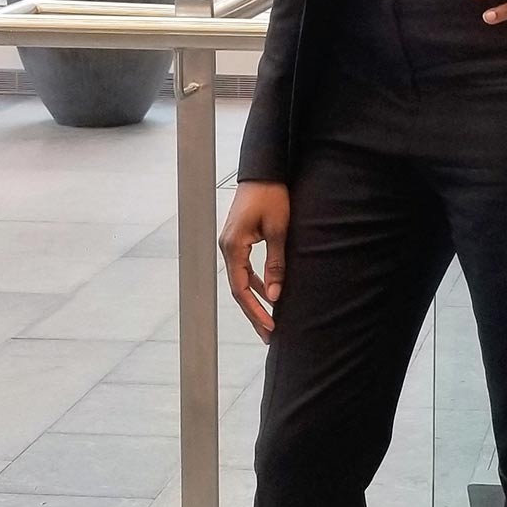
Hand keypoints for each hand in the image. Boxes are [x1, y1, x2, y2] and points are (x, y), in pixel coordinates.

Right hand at [219, 182, 290, 342]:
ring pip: (242, 280)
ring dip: (256, 300)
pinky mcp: (239, 240)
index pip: (241, 288)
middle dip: (254, 313)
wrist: (265, 171)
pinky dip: (257, 283)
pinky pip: (245, 269)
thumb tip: (276, 295)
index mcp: (233, 246)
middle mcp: (228, 247)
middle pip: (239, 289)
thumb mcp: (279, 230)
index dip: (255, 310)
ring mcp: (232, 244)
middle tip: (269, 335)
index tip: (269, 327)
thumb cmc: (272, 196)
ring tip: (271, 320)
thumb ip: (276, 263)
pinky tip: (271, 294)